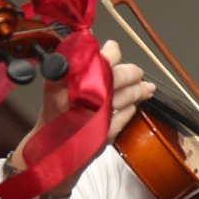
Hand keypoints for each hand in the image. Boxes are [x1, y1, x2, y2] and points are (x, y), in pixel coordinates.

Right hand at [10, 40, 155, 194]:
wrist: (52, 151)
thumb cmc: (57, 116)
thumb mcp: (58, 87)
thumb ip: (80, 68)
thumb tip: (106, 49)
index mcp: (61, 83)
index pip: (93, 60)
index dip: (109, 53)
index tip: (114, 48)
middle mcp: (76, 99)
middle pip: (115, 77)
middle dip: (130, 72)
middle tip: (137, 71)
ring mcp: (92, 117)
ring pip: (125, 96)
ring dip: (138, 89)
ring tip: (146, 86)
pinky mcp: (104, 133)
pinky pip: (125, 115)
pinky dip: (131, 108)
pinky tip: (134, 104)